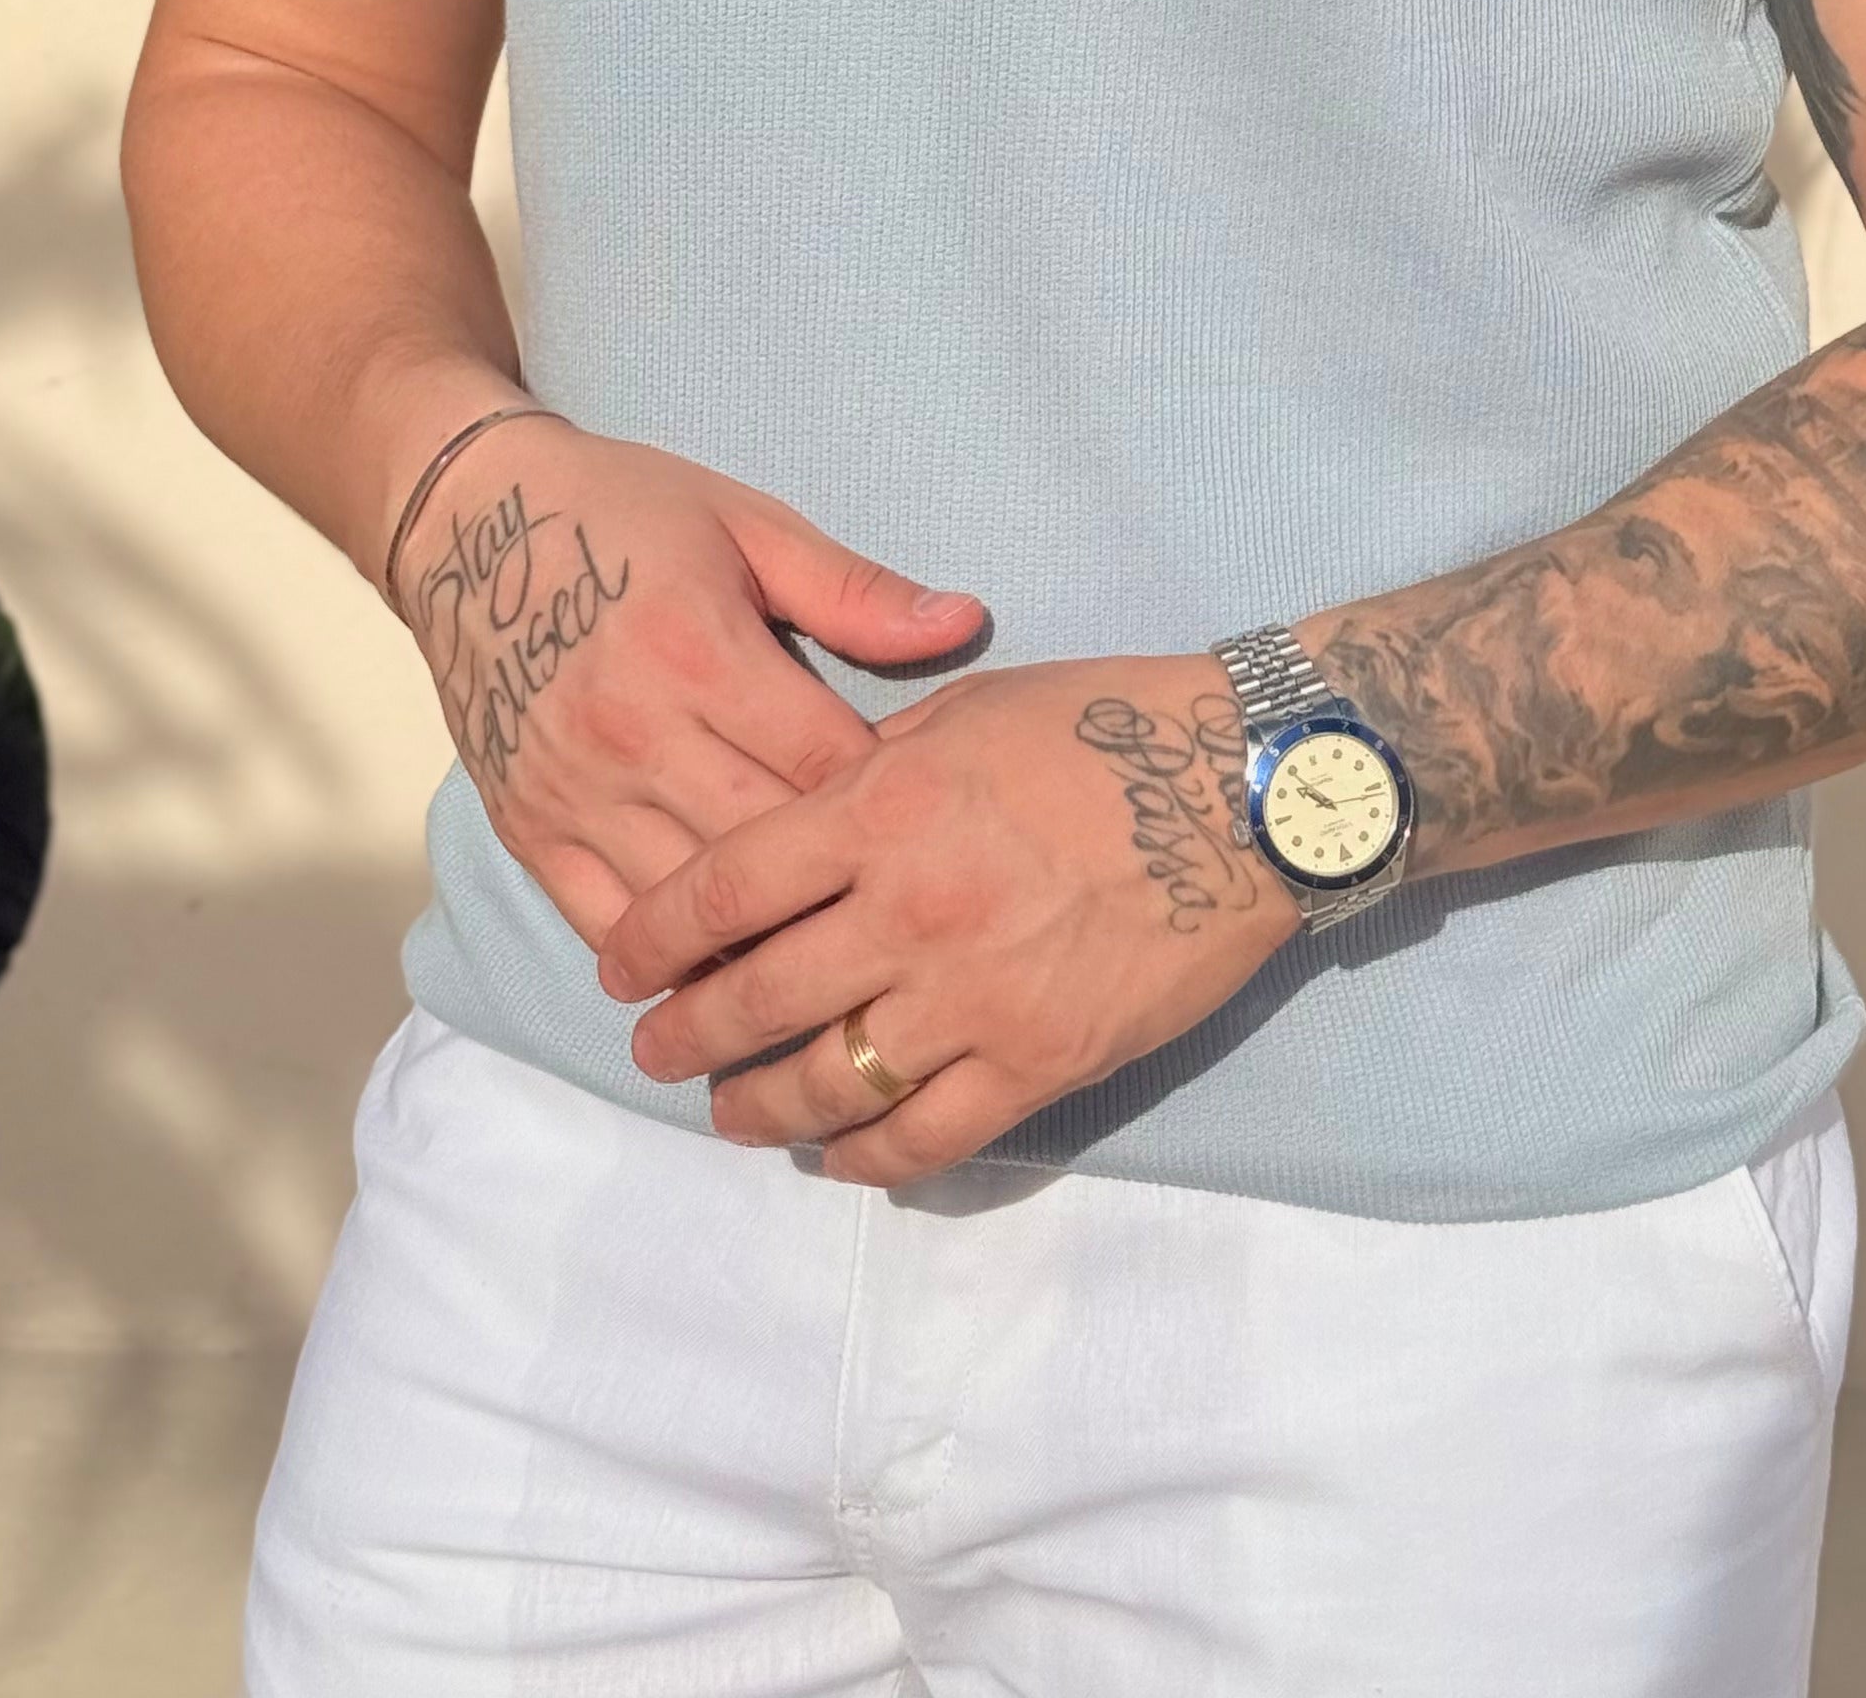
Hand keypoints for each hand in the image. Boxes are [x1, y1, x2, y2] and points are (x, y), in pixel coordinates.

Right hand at [391, 421, 983, 950]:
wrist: (466, 521)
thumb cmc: (623, 510)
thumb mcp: (746, 523)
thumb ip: (853, 589)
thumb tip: (967, 622)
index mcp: (702, 652)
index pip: (827, 766)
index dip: (892, 804)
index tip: (938, 824)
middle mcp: (635, 733)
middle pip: (766, 851)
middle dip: (838, 886)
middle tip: (903, 911)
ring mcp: (575, 790)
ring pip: (687, 907)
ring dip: (759, 941)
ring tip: (833, 968)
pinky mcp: (526, 827)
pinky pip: (604, 923)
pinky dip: (666, 960)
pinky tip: (721, 976)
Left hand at [594, 654, 1299, 1183]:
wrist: (1244, 791)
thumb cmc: (1105, 723)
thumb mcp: (967, 710)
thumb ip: (871, 765)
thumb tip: (803, 810)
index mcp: (881, 806)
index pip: (724, 888)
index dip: (653, 936)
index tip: (621, 966)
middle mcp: (910, 909)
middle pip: (756, 998)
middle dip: (686, 1035)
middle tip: (654, 1049)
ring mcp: (973, 996)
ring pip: (827, 1081)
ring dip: (759, 1107)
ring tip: (731, 1111)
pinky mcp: (1039, 1061)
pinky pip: (926, 1136)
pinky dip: (866, 1156)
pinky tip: (836, 1153)